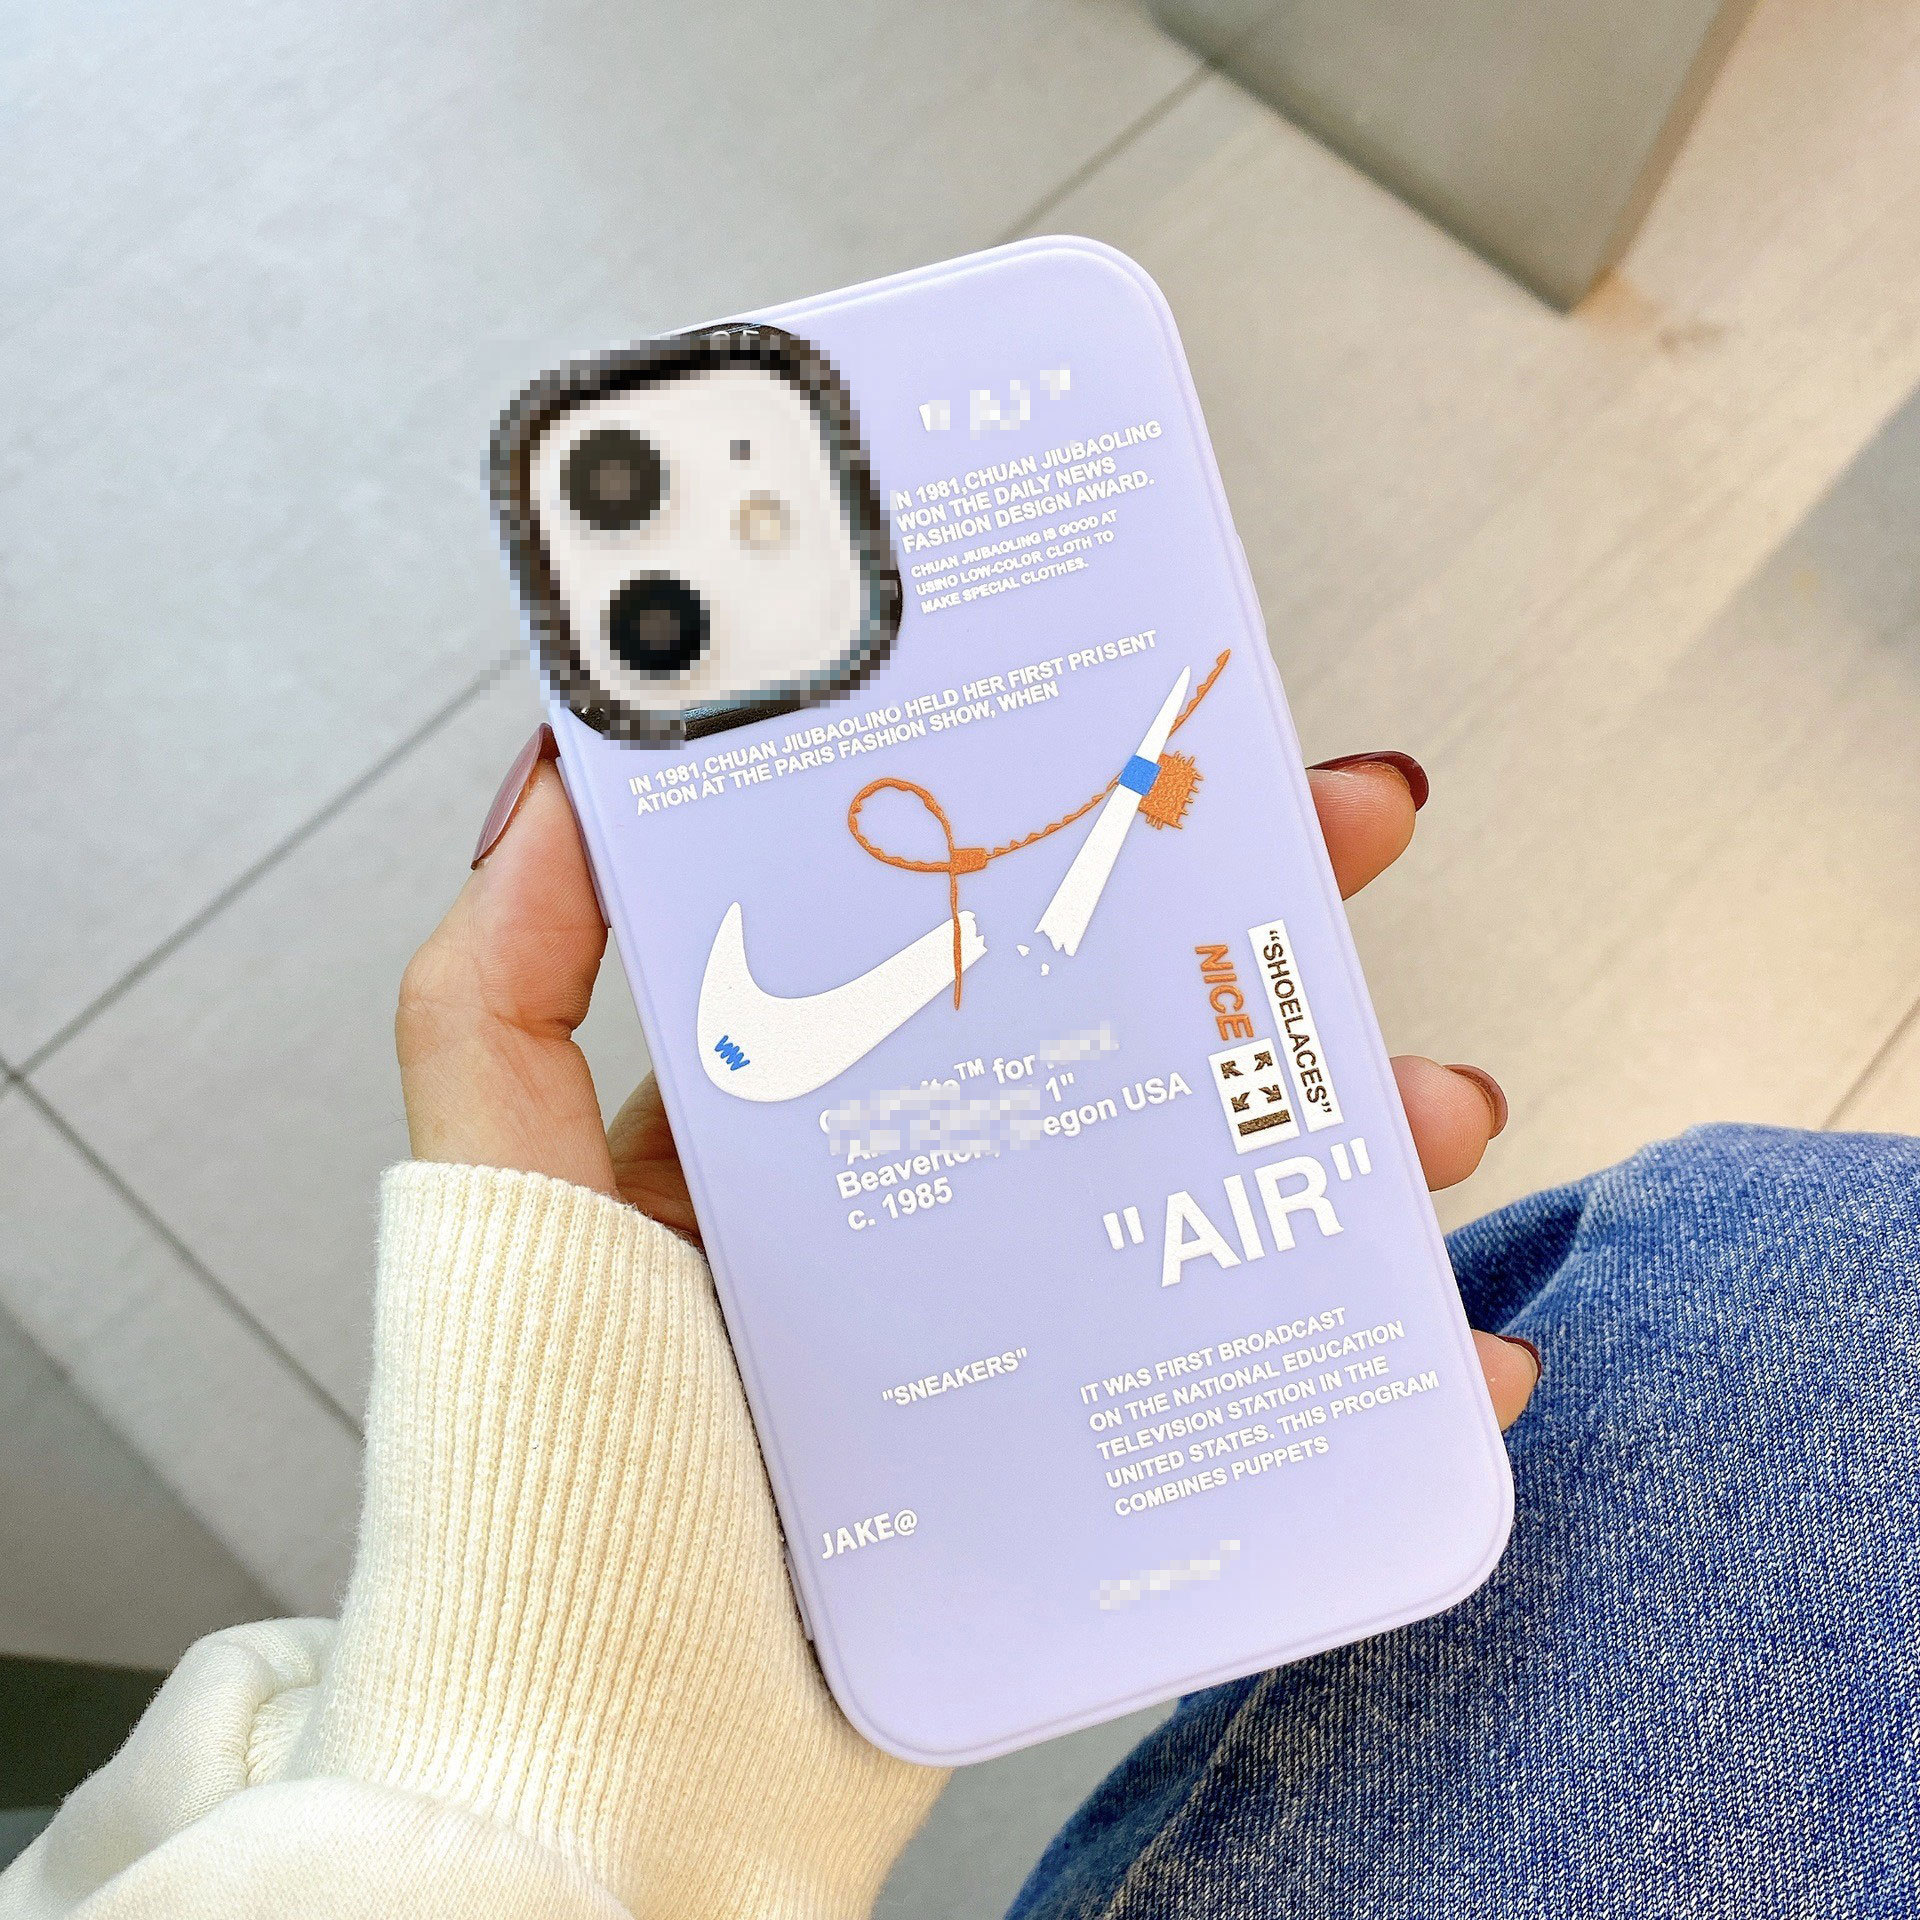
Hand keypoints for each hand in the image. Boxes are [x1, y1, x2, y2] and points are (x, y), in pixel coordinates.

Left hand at [397, 728, 1538, 1427]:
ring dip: (1340, 1129)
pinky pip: (1259, 1381)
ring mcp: (1021, 1339)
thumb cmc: (549, 1484)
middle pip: (1114, 1037)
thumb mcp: (503, 1201)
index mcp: (800, 1132)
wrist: (624, 1775)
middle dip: (1246, 933)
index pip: (950, 935)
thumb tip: (557, 765)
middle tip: (1347, 846)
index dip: (1059, 831)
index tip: (1153, 745)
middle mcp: (922, 1218)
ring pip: (1217, 1193)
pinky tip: (1451, 1340)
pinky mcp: (1095, 1465)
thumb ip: (499, 986)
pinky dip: (1375, 1360)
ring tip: (1420, 1103)